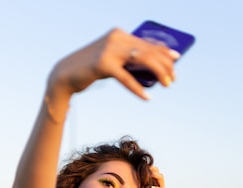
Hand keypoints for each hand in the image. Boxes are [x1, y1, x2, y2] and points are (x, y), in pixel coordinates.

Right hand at [48, 28, 179, 100]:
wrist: (65, 74)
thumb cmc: (90, 70)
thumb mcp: (112, 62)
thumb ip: (128, 62)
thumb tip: (150, 74)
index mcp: (119, 34)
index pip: (146, 41)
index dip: (164, 50)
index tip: (177, 59)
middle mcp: (116, 38)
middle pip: (148, 51)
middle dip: (164, 65)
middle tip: (173, 79)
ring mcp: (109, 50)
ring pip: (142, 60)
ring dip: (158, 73)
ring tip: (167, 85)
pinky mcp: (103, 64)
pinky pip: (126, 78)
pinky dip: (138, 89)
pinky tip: (147, 97)